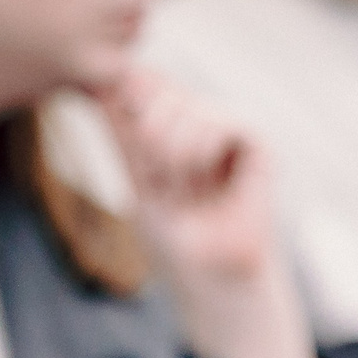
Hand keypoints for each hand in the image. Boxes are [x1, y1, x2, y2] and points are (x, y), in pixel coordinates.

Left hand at [93, 69, 318, 357]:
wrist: (208, 274)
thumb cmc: (172, 234)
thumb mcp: (135, 176)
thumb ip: (122, 131)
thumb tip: (101, 83)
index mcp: (165, 124)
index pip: (139, 82)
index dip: (125, 97)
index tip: (124, 138)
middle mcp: (196, 118)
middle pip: (158, 85)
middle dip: (147, 135)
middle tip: (159, 177)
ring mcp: (227, 126)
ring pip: (187, 104)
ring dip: (174, 151)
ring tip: (185, 186)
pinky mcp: (256, 141)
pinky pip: (223, 120)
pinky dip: (203, 149)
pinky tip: (206, 177)